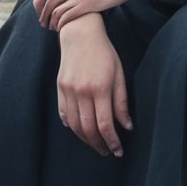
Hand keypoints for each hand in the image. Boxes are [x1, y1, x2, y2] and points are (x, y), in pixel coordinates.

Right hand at [57, 13, 132, 156]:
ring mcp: (68, 90)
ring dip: (85, 139)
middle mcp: (82, 91)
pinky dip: (72, 126)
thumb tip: (126, 127)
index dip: (112, 142)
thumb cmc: (104, 53)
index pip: (105, 124)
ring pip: (75, 125)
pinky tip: (80, 130)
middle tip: (107, 151)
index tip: (118, 151)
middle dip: (99, 145)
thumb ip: (121, 102)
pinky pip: (64, 114)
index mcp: (100, 88)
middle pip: (88, 129)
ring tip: (96, 143)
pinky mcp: (60, 88)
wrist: (80, 34)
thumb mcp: (119, 74)